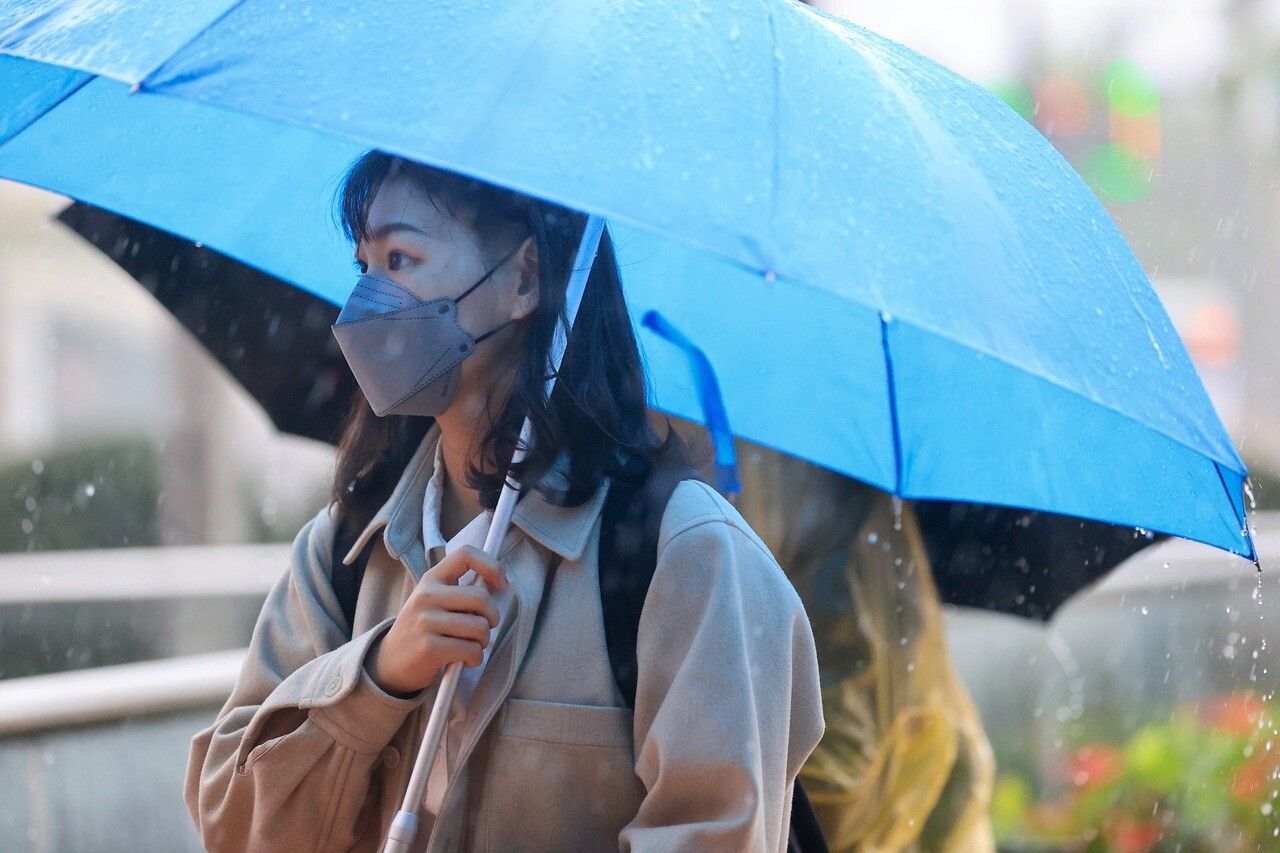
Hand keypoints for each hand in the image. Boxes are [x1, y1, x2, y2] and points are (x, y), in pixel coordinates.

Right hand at [364, 545, 505, 695]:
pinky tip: (465, 660)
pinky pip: (471, 650)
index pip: (465, 555)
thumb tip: (497, 585)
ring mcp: (426, 621)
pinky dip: (475, 658)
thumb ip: (460, 591)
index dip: (491, 565)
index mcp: (432, 579)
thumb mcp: (434, 601)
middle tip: (484, 627)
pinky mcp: (429, 648)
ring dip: (483, 641)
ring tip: (471, 645)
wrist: (390, 661)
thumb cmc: (422, 628)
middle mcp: (427, 596)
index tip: (499, 584)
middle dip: (492, 617)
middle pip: (481, 598)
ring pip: (480, 627)